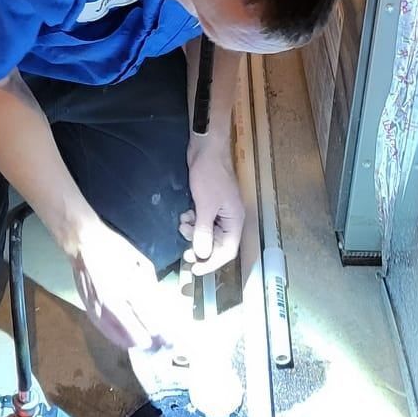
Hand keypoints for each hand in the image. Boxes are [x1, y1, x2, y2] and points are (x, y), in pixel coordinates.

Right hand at [67, 216, 172, 351]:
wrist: (83, 243)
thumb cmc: (114, 248)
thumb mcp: (140, 261)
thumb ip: (150, 284)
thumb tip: (160, 303)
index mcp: (130, 288)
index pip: (150, 321)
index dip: (163, 334)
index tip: (171, 339)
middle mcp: (115, 303)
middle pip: (138, 335)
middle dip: (152, 341)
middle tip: (161, 342)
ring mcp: (100, 310)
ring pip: (122, 338)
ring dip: (136, 342)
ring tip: (146, 342)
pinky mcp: (90, 311)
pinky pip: (107, 333)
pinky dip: (119, 338)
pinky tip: (127, 340)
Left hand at [182, 143, 244, 276]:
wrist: (206, 148)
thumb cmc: (210, 175)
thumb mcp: (205, 206)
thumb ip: (204, 232)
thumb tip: (202, 255)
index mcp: (235, 220)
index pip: (227, 251)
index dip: (211, 262)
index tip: (194, 269)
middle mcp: (230, 218)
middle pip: (217, 244)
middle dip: (199, 245)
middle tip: (184, 250)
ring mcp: (220, 210)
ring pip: (207, 232)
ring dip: (194, 231)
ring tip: (182, 222)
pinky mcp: (210, 202)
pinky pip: (203, 220)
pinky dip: (193, 220)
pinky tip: (185, 213)